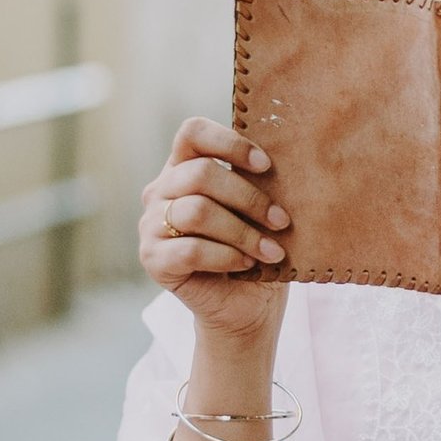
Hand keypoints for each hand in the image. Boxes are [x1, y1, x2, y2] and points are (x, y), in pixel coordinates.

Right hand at [139, 118, 288, 347]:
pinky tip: (247, 264)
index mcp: (184, 168)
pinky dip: (226, 256)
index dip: (229, 142)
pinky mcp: (152, 259)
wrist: (246, 308)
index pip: (192, 132)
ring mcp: (150, 224)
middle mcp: (161, 191)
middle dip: (248, 197)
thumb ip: (260, 184)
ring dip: (242, 232)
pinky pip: (190, 249)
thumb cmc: (256, 251)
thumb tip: (290, 161)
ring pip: (196, 211)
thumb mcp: (260, 212)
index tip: (266, 166)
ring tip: (271, 250)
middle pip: (199, 173)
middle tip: (282, 221)